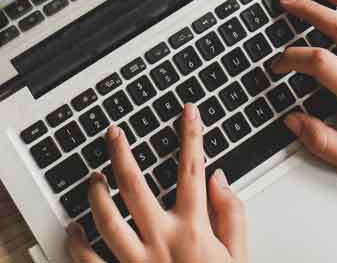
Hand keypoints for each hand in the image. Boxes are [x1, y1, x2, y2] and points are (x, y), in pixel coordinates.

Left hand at [66, 104, 247, 262]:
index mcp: (193, 229)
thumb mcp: (239, 255)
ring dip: (95, 194)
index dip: (191, 134)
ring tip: (93, 177)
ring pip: (106, 219)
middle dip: (120, 154)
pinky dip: (77, 243)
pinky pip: (89, 261)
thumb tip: (219, 178)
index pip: (191, 168)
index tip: (188, 111)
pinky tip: (74, 227)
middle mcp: (161, 240)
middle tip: (113, 133)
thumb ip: (234, 213)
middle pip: (134, 185)